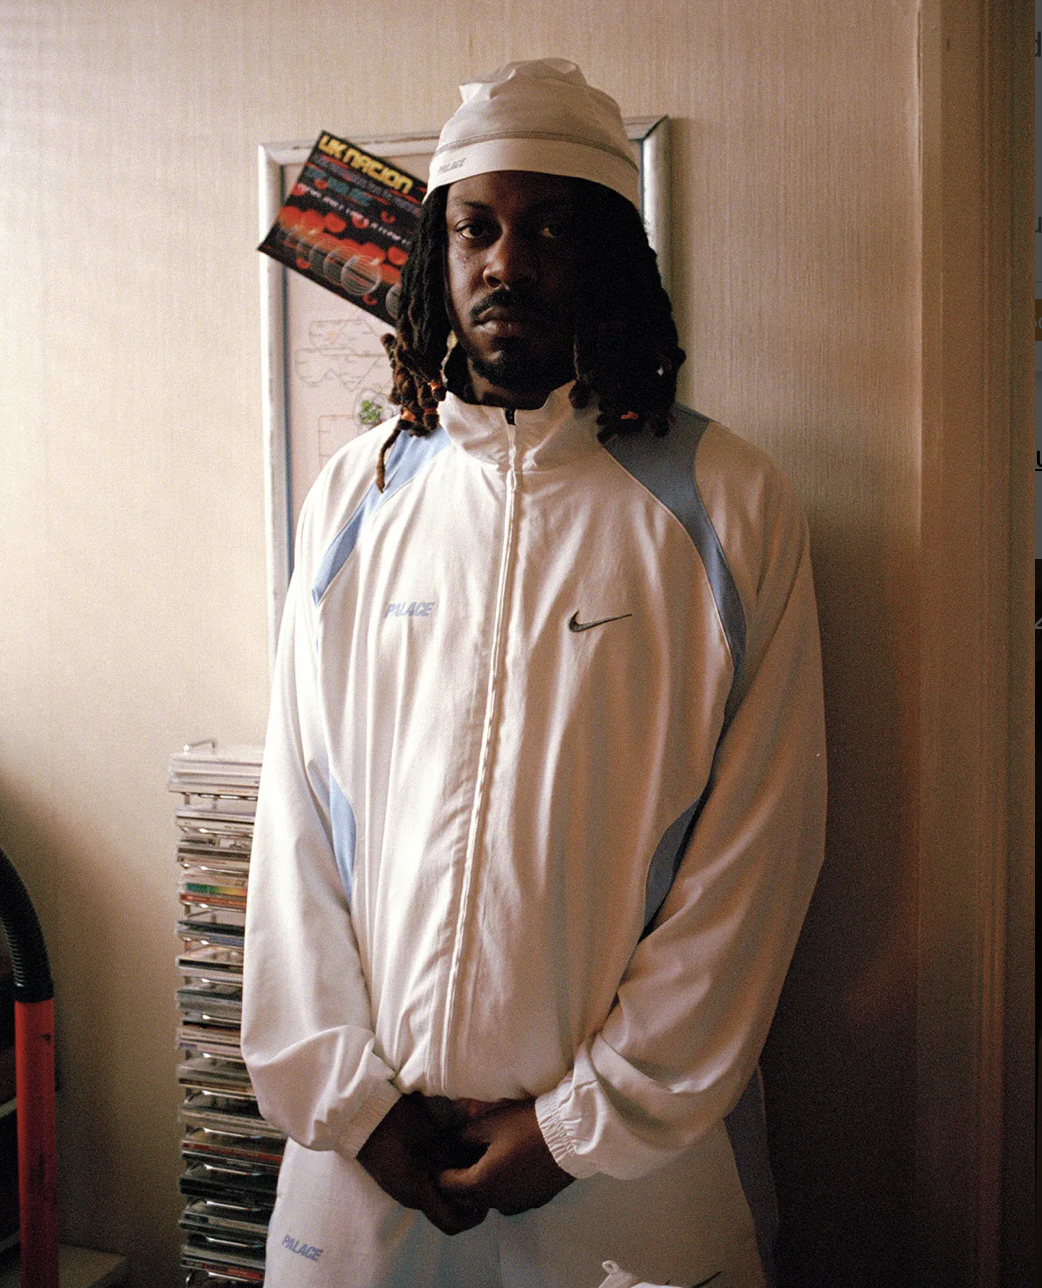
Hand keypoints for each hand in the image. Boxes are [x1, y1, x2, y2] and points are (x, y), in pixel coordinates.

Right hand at [356, 1093, 488, 1233]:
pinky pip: (423, 1186)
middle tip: (480, 1175)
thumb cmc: (396, 1124)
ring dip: (452, 1187)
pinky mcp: (397, 1176)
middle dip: (465, 1198)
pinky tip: (446, 1156)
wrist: (361, 1115)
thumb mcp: (430, 1137)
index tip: (487, 1197)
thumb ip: (453, 1155)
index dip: (473, 1217)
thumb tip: (474, 1165)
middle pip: (444, 1212)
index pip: (451, 1223)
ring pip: (434, 1198)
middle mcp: (409, 1197)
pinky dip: (439, 1179)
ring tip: (466, 1162)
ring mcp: (401, 1187)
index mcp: (418, 1193)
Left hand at [437, 1099, 573, 1216]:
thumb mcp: (489, 1123)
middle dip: (460, 1175)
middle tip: (462, 1152)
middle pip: (467, 1193)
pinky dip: (503, 1183)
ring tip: (487, 1155)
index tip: (440, 1153)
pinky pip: (509, 1196)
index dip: (439, 1168)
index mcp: (480, 1184)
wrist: (570, 1138)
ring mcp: (517, 1204)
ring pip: (489, 1196)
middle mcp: (496, 1201)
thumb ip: (463, 1136)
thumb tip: (450, 1143)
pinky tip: (510, 1162)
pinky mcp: (534, 1201)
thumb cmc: (526, 1127)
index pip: (446, 1184)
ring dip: (483, 1180)